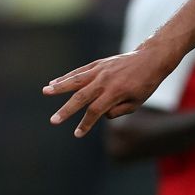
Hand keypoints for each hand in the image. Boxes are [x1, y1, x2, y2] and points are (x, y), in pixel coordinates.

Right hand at [45, 44, 177, 137]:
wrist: (149, 59)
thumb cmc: (145, 84)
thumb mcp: (136, 103)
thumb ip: (118, 111)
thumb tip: (100, 114)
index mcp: (115, 93)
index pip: (96, 111)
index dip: (86, 124)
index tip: (77, 134)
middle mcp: (105, 81)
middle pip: (81, 98)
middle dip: (66, 111)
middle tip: (53, 120)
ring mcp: (100, 71)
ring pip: (76, 80)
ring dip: (59, 87)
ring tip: (45, 92)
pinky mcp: (98, 64)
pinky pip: (79, 72)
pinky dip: (66, 77)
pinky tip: (54, 82)